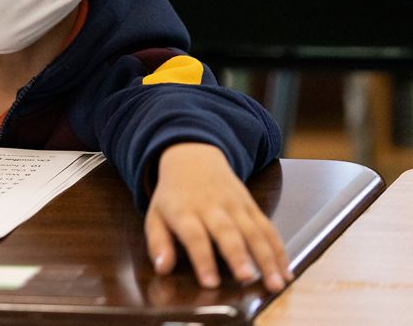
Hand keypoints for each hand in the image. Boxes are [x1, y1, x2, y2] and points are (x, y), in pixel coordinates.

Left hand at [145, 142, 291, 291]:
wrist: (193, 158)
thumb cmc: (173, 196)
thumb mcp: (155, 215)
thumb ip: (157, 243)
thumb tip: (161, 268)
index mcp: (185, 211)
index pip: (194, 236)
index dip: (202, 259)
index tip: (210, 283)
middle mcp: (212, 208)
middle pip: (227, 232)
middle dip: (238, 256)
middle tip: (246, 278)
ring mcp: (235, 205)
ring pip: (254, 232)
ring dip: (267, 258)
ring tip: (276, 284)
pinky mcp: (252, 206)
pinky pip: (268, 228)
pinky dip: (280, 250)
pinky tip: (287, 271)